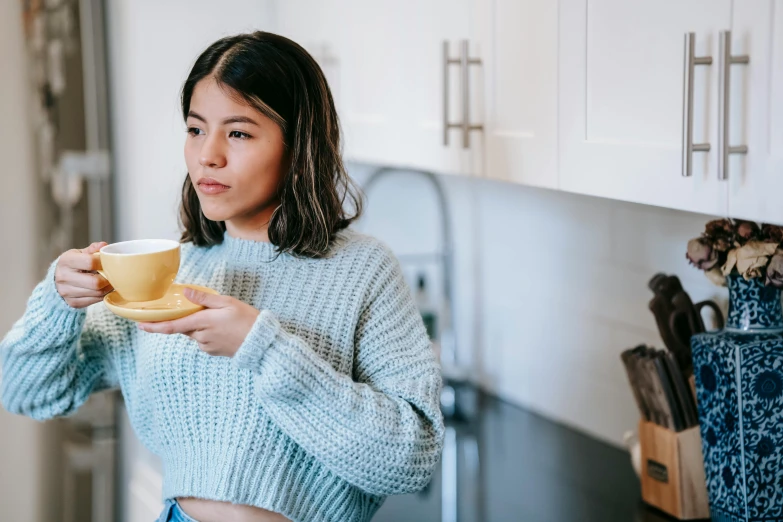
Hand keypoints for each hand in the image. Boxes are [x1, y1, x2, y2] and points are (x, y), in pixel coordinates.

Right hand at [55, 242, 113, 307]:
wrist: (57, 280)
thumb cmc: (73, 264)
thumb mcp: (79, 253)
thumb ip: (92, 249)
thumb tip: (103, 245)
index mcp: (66, 261)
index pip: (90, 262)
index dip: (104, 262)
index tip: (109, 262)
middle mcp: (64, 277)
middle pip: (95, 282)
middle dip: (108, 279)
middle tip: (113, 275)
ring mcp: (66, 292)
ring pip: (97, 293)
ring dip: (107, 288)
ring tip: (109, 281)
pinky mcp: (72, 303)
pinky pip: (95, 301)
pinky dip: (102, 295)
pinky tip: (102, 289)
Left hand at [137, 289, 259, 356]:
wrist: (261, 343)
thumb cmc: (247, 319)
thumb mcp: (228, 303)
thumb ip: (204, 298)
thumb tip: (185, 293)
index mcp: (203, 322)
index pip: (173, 326)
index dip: (155, 326)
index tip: (140, 324)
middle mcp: (201, 336)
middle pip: (185, 326)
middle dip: (190, 318)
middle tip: (211, 312)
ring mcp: (207, 346)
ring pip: (195, 333)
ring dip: (202, 325)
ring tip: (224, 321)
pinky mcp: (213, 352)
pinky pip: (203, 340)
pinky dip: (209, 333)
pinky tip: (225, 329)